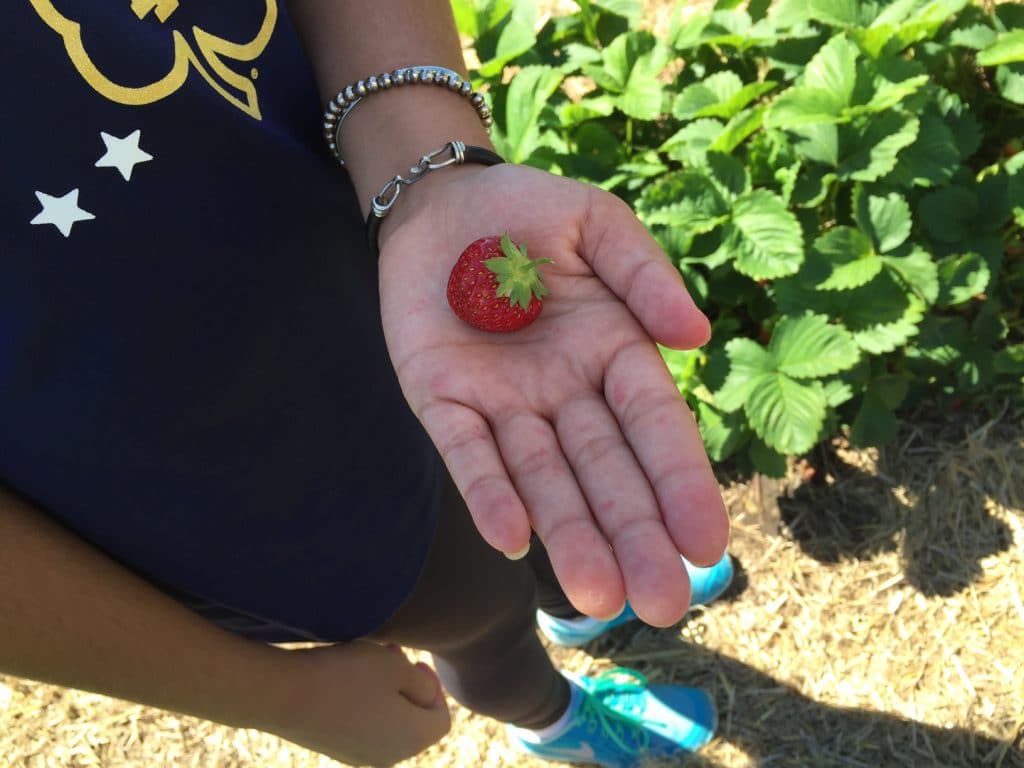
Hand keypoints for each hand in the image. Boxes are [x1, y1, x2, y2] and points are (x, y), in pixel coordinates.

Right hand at [268, 642, 448, 765]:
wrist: (283, 695)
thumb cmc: (347, 675)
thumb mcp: (397, 666)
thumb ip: (423, 682)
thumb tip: (426, 696)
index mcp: (413, 739)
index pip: (441, 718)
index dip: (433, 685)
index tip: (412, 661)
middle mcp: (390, 757)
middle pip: (415, 722)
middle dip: (407, 687)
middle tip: (389, 656)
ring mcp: (360, 756)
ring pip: (387, 722)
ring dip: (384, 693)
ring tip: (365, 664)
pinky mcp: (334, 749)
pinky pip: (362, 726)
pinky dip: (362, 703)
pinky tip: (343, 680)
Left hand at [378, 163, 729, 626]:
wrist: (438, 199)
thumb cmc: (525, 210)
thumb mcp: (596, 225)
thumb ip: (643, 275)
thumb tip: (693, 338)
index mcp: (611, 351)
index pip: (653, 428)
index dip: (680, 484)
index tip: (707, 544)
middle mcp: (562, 392)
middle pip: (603, 473)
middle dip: (632, 536)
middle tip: (663, 604)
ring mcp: (501, 403)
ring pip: (541, 479)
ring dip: (568, 535)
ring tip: (598, 598)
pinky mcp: (441, 400)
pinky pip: (467, 453)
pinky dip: (488, 494)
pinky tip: (512, 540)